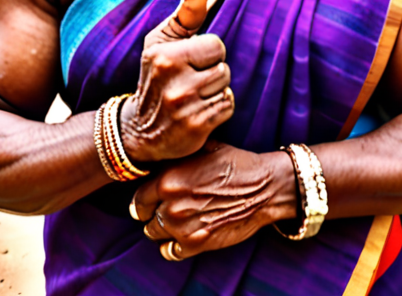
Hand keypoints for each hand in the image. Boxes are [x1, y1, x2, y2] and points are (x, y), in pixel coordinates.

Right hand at [120, 0, 234, 163]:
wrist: (139, 130)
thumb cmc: (159, 73)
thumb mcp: (165, 37)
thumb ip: (187, 6)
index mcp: (164, 53)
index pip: (215, 44)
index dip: (207, 52)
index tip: (190, 62)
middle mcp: (171, 78)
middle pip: (223, 66)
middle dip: (213, 72)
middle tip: (191, 81)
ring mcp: (182, 106)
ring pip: (226, 87)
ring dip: (216, 92)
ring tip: (194, 97)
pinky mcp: (194, 128)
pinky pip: (227, 107)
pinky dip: (219, 110)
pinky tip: (199, 113)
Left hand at [130, 142, 297, 259]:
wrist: (263, 188)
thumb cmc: (235, 164)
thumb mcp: (203, 148)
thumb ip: (178, 156)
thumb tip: (162, 153)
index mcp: (168, 180)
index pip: (138, 198)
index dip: (144, 198)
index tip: (149, 198)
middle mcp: (171, 206)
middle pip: (145, 218)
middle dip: (153, 212)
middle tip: (166, 206)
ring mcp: (183, 228)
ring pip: (155, 234)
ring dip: (162, 228)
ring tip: (176, 219)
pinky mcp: (197, 244)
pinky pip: (169, 252)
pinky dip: (172, 245)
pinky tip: (182, 234)